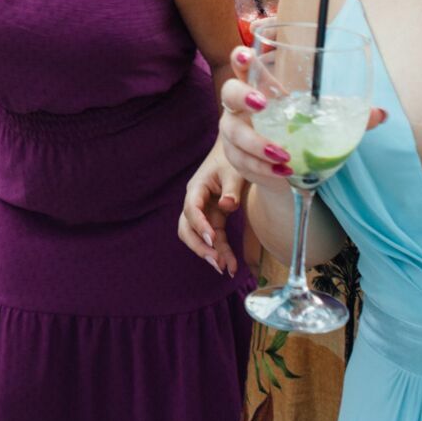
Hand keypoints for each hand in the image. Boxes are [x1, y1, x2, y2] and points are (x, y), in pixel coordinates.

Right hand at [178, 145, 245, 275]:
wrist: (235, 151)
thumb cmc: (233, 158)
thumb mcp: (234, 171)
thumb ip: (231, 189)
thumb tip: (227, 206)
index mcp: (198, 187)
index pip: (192, 209)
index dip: (199, 225)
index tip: (212, 238)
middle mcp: (196, 201)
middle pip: (187, 228)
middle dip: (199, 246)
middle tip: (217, 262)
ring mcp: (203, 211)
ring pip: (197, 237)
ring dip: (209, 253)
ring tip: (225, 269)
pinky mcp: (214, 218)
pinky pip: (213, 238)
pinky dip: (220, 251)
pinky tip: (231, 266)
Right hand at [217, 46, 388, 193]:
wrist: (287, 170)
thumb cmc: (300, 132)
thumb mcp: (323, 121)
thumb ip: (348, 116)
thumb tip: (381, 114)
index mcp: (261, 86)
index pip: (244, 64)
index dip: (241, 57)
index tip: (247, 55)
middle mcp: (241, 106)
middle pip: (229, 92)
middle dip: (242, 96)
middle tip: (263, 104)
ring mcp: (234, 132)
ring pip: (233, 132)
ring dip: (257, 142)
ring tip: (283, 153)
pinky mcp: (236, 157)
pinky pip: (243, 161)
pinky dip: (263, 167)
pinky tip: (283, 171)